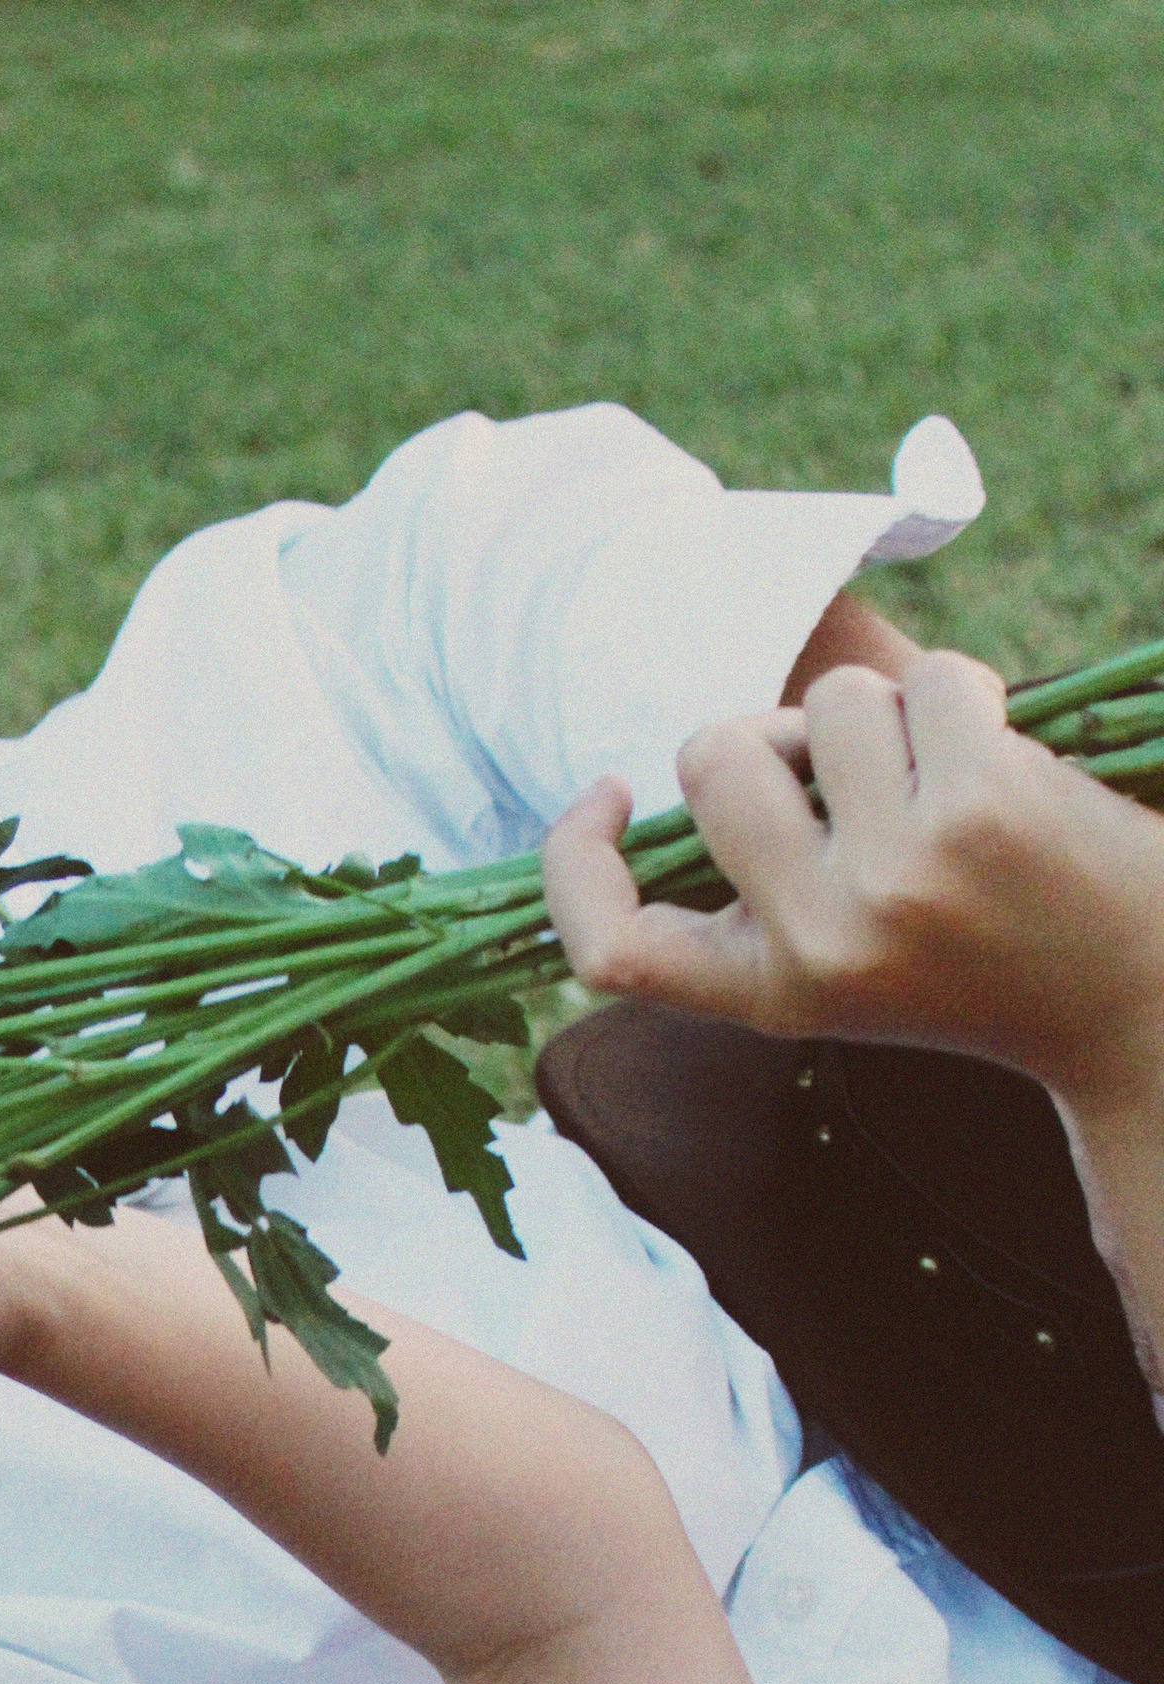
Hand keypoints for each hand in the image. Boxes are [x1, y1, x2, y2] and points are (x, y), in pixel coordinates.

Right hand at [543, 653, 1163, 1123]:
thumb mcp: (842, 965)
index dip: (577, 860)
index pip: (609, 950)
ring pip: (825, 701)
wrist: (1134, 1002)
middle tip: (843, 769)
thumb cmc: (980, 960)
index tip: (613, 795)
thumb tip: (704, 756)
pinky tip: (1001, 757)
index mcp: (769, 997)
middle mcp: (818, 946)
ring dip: (884, 712)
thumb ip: (761, 886)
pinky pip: (923, 680)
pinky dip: (962, 694)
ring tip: (943, 778)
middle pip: (713, 758)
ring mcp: (895, 876)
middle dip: (772, 731)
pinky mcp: (977, 808)